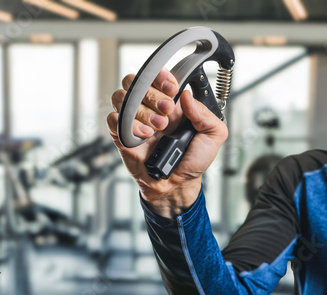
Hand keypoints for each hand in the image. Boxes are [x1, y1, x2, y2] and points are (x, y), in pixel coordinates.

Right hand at [107, 69, 227, 217]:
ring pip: (122, 97)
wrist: (179, 185)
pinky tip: (144, 135)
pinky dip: (127, 124)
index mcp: (172, 104)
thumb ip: (206, 114)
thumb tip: (186, 95)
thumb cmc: (194, 161)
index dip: (161, 77)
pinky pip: (113, 119)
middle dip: (153, 94)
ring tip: (157, 128)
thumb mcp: (213, 136)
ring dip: (140, 110)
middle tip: (167, 111)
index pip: (158, 77)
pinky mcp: (123, 136)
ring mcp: (135, 121)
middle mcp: (151, 108)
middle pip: (136, 82)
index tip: (171, 88)